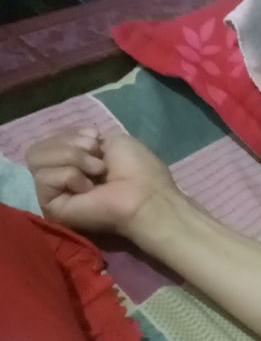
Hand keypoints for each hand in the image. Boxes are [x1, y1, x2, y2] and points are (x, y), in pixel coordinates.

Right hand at [26, 128, 179, 236]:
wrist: (144, 196)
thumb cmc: (136, 168)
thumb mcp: (111, 140)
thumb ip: (82, 138)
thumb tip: (70, 145)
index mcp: (74, 161)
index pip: (50, 139)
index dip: (71, 133)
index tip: (95, 137)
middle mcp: (60, 176)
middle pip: (38, 147)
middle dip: (70, 144)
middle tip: (96, 155)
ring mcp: (53, 192)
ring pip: (37, 159)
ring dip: (72, 158)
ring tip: (96, 170)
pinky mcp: (49, 206)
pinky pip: (44, 178)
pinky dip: (70, 176)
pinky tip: (88, 188)